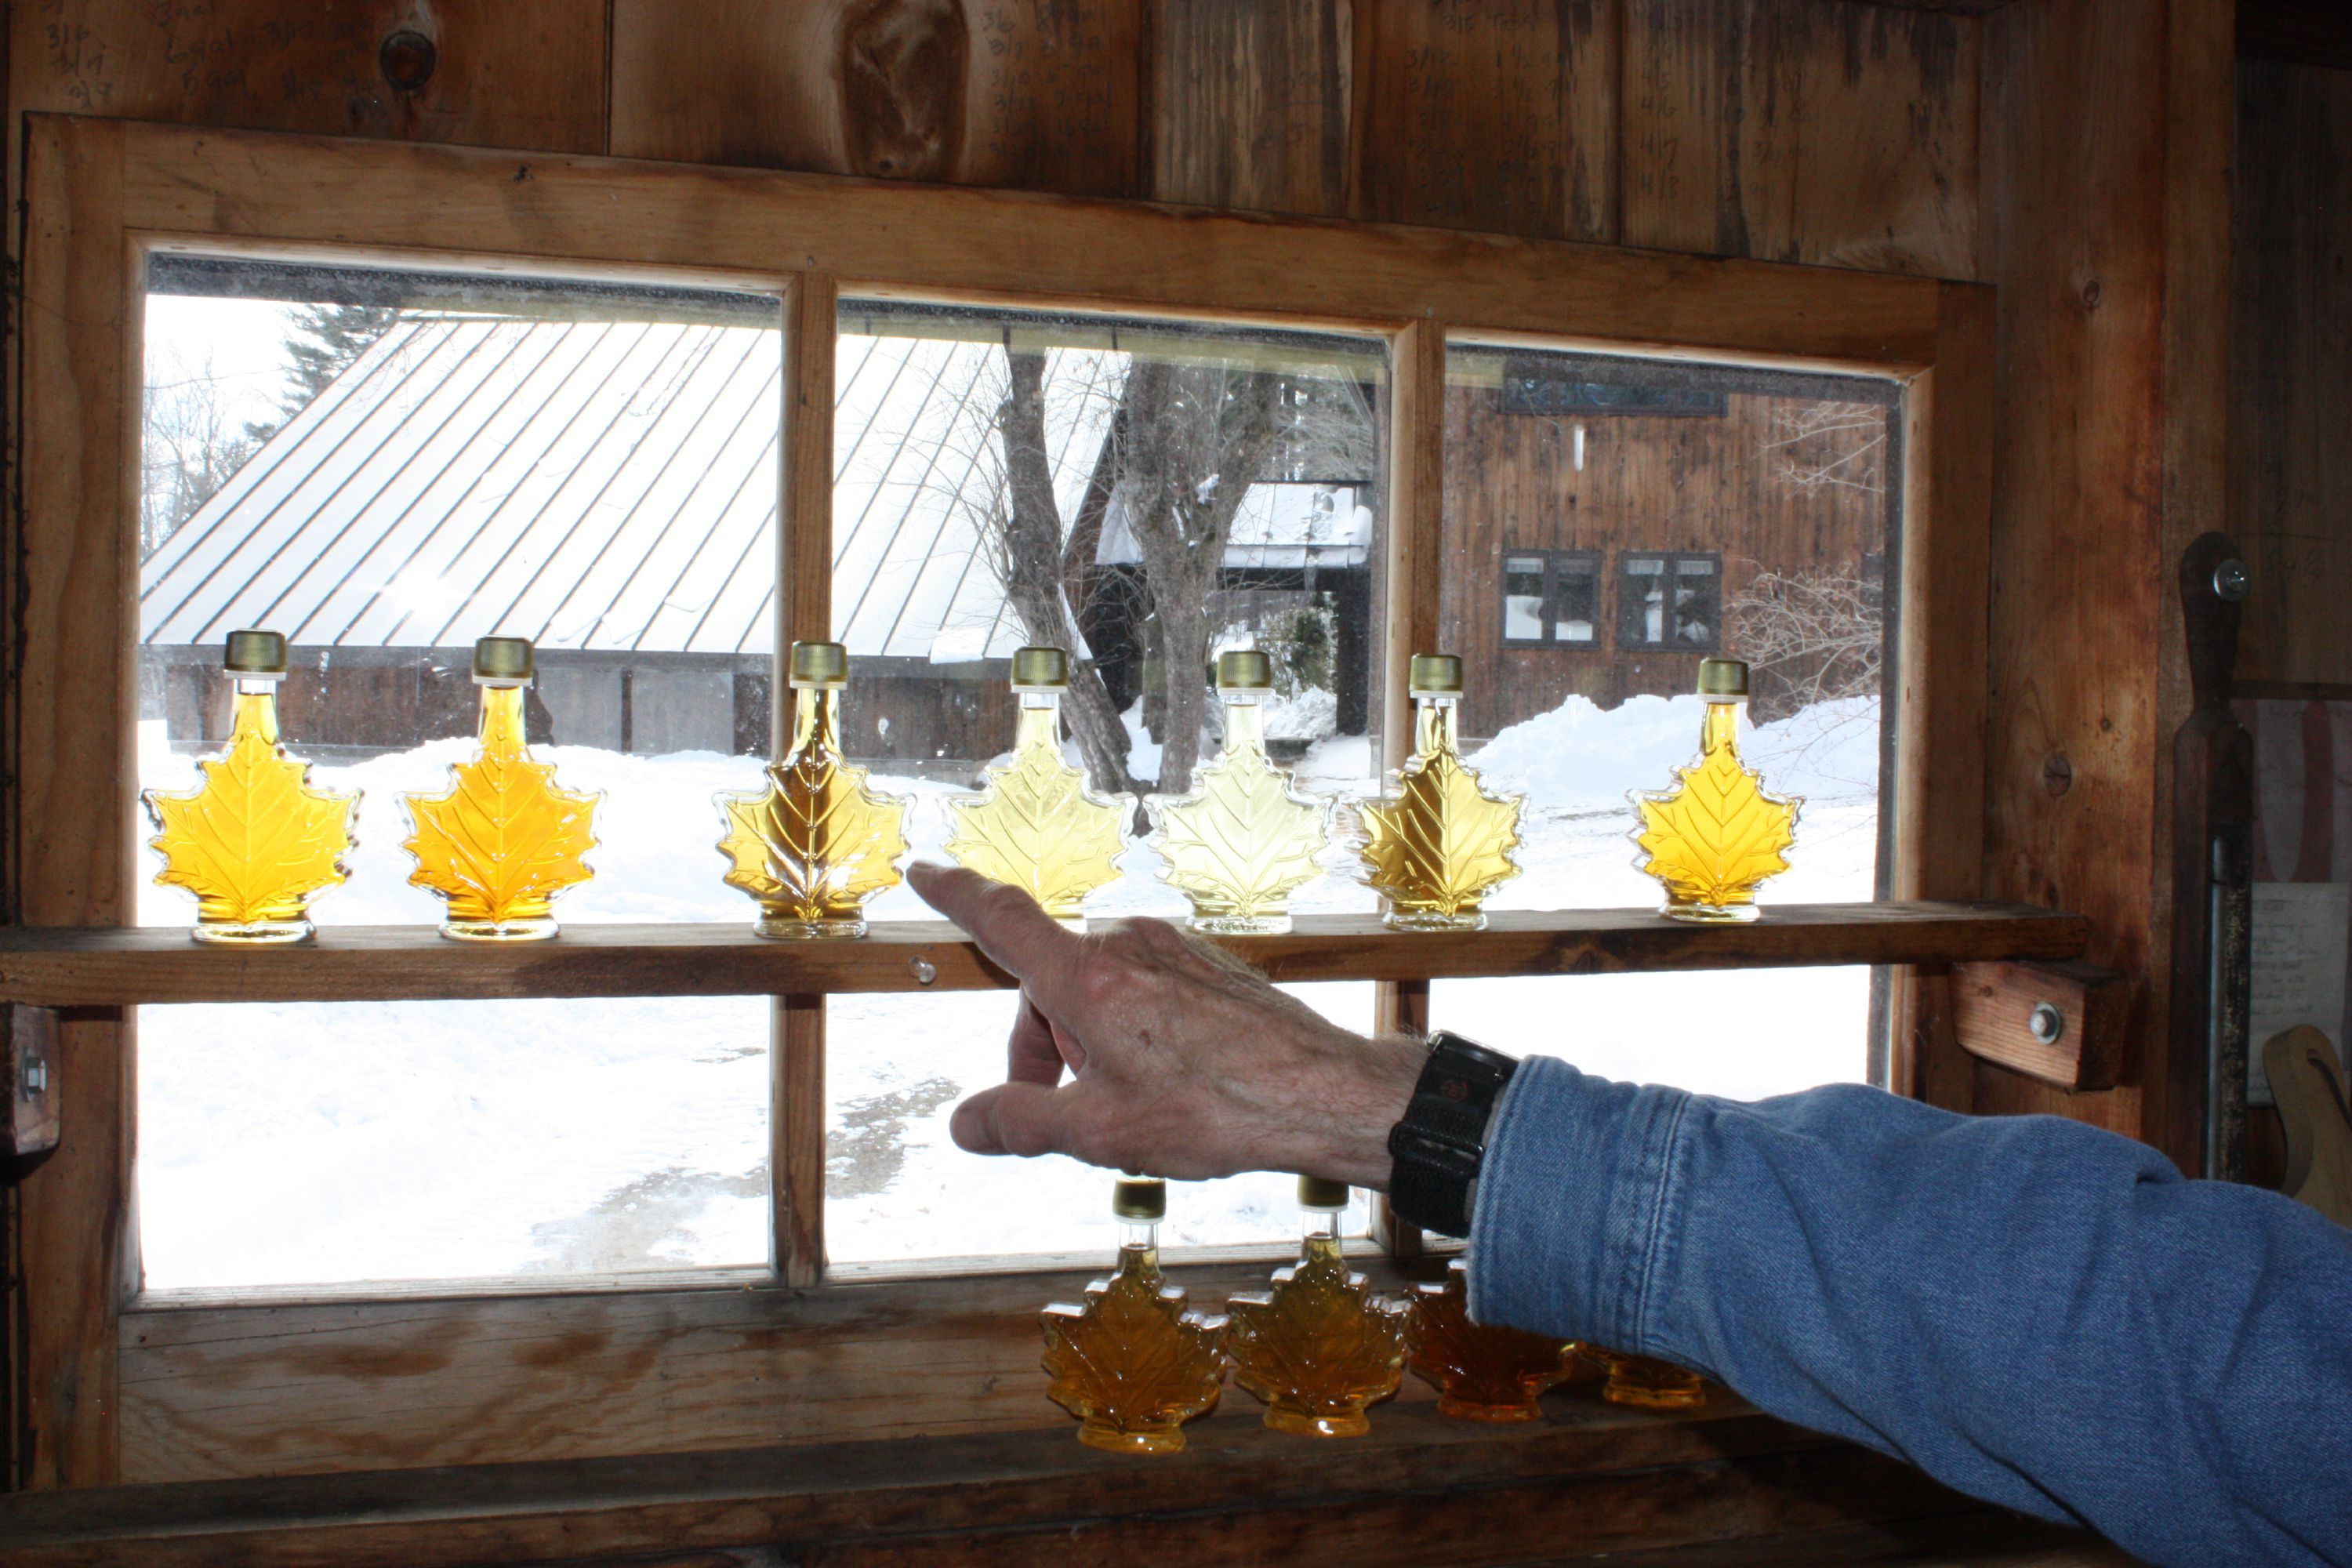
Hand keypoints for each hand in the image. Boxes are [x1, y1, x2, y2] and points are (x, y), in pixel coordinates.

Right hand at [906, 862, 1423, 1186]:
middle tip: (1057, 1107)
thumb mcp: (1101, 1131)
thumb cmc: (1219, 1108)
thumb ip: (1022, 1122)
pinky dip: (1129, 1030)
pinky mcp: (1206, 965)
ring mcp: (1172, 950)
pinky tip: (1163, 1082)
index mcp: (1088, 978)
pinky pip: (1142, 989)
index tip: (925, 870)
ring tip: (1122, 1103)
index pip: (1002, 921)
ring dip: (1086, 1041)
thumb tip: (966, 1125)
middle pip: (1047, 981)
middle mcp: (1127, 946)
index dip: (956, 895)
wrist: (1323, 1094)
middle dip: (1038, 1043)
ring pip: (1097, 989)